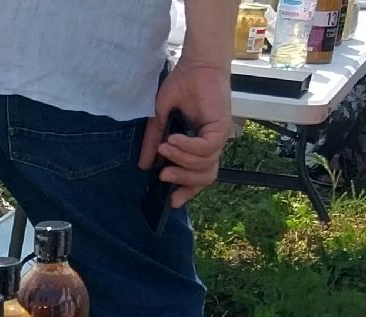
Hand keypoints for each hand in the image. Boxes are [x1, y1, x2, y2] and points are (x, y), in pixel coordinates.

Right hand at [141, 59, 233, 208]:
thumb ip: (154, 142)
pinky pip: (206, 149)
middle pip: (205, 177)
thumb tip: (145, 165)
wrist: (195, 65)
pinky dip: (188, 147)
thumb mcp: (160, 119)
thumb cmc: (181, 87)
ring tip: (165, 147)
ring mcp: (218, 136)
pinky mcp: (221, 127)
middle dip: (183, 181)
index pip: (199, 176)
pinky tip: (174, 138)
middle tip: (163, 175)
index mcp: (199, 145)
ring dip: (181, 160)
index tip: (172, 202)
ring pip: (205, 166)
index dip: (188, 191)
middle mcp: (211, 144)